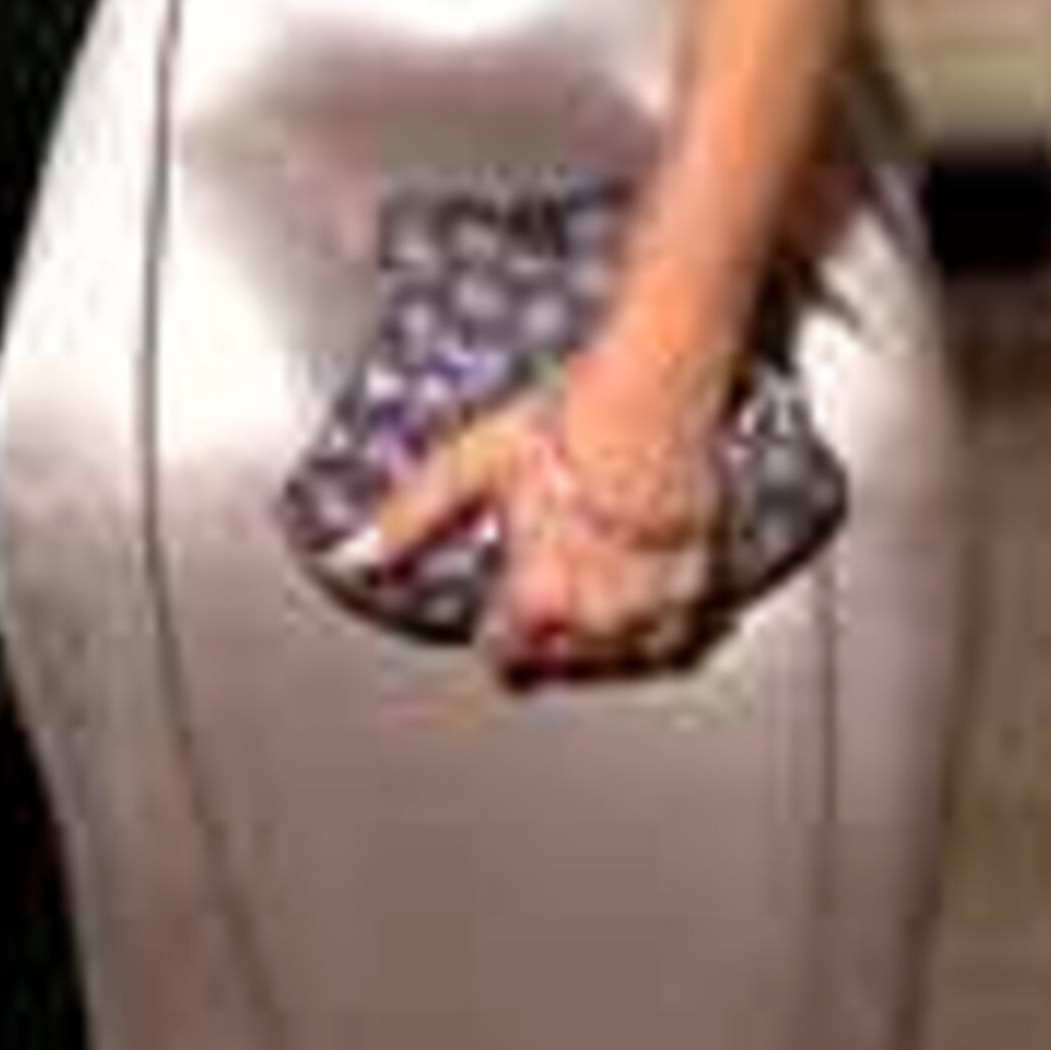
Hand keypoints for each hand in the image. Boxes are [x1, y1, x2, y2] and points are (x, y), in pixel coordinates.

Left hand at [348, 373, 721, 689]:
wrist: (655, 390)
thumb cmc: (567, 422)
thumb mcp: (469, 464)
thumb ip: (409, 518)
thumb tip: (350, 554)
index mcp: (538, 598)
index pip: (508, 652)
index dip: (497, 639)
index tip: (496, 627)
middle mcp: (599, 616)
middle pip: (566, 659)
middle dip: (549, 641)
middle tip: (544, 613)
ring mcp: (655, 602)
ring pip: (625, 654)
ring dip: (605, 644)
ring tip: (594, 617)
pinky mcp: (700, 578)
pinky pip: (680, 630)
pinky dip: (665, 630)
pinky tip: (658, 610)